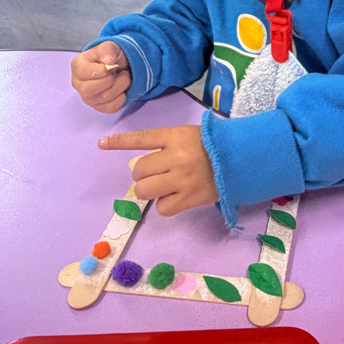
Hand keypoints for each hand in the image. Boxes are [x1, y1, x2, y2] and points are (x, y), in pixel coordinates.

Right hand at [71, 42, 130, 112]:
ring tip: (122, 77)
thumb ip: (107, 51)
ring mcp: (87, 97)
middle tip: (116, 72)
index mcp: (77, 66)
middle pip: (89, 90)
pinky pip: (111, 108)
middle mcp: (78, 84)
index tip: (111, 65)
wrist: (116, 66)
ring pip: (103, 98)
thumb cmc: (108, 56)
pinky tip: (121, 90)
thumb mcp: (109, 47)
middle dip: (110, 80)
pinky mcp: (98, 106)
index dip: (101, 70)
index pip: (83, 72)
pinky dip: (121, 98)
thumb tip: (109, 61)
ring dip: (119, 86)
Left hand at [98, 125, 218, 215]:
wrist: (242, 160)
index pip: (141, 139)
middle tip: (157, 173)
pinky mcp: (190, 198)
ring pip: (145, 191)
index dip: (119, 142)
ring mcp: (182, 179)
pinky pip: (162, 208)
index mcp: (176, 137)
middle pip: (139, 170)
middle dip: (142, 174)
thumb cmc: (213, 145)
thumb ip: (167, 144)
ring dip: (148, 190)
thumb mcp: (189, 135)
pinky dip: (165, 204)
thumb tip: (142, 166)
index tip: (101, 144)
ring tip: (162, 187)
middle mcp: (176, 157)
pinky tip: (175, 198)